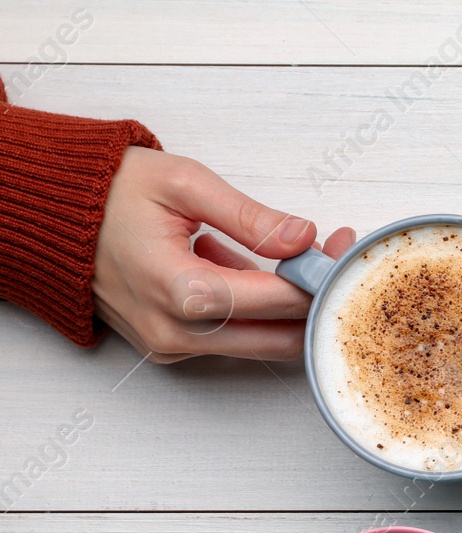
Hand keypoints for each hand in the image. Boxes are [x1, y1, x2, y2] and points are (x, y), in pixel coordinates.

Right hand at [92, 146, 355, 361]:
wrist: (49, 216)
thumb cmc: (109, 194)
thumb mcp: (184, 185)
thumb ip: (250, 217)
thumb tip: (303, 237)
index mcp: (182, 291)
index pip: (280, 301)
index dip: (321, 276)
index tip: (340, 247)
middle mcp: (178, 331)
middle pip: (282, 339)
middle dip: (316, 300)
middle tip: (332, 256)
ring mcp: (172, 346)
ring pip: (262, 344)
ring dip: (289, 307)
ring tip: (294, 254)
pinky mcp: (171, 348)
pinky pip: (234, 339)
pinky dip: (255, 311)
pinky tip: (248, 269)